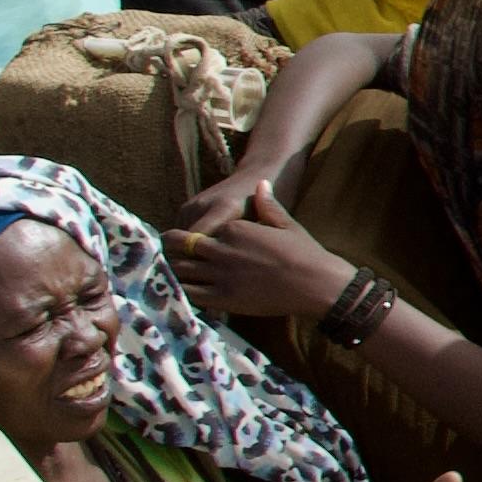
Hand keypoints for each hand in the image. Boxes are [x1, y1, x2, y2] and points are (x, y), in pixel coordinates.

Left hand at [163, 184, 357, 327]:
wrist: (317, 284)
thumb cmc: (305, 253)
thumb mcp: (287, 224)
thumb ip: (268, 204)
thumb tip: (261, 183)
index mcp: (235, 228)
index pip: (201, 229)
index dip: (192, 236)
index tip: (185, 241)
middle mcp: (223, 249)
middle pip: (182, 246)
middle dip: (171, 249)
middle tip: (164, 253)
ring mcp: (221, 274)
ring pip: (181, 269)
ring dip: (172, 270)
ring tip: (166, 272)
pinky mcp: (224, 298)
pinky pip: (191, 293)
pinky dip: (181, 291)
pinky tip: (179, 291)